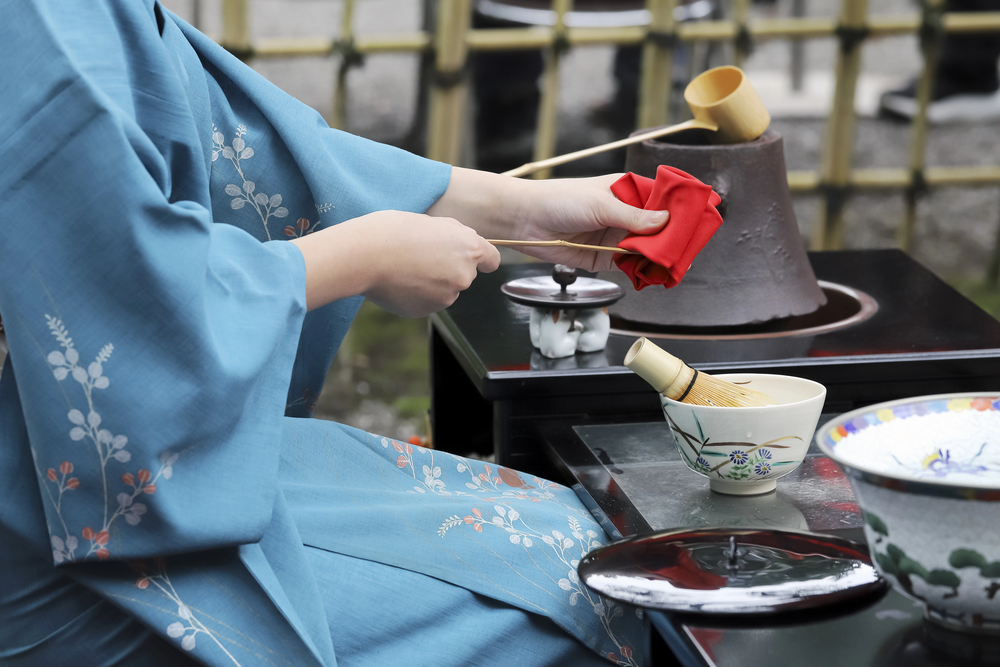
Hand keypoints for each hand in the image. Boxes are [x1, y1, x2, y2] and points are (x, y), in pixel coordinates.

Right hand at [291, 210, 499, 315]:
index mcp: (469, 248)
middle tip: (420, 256)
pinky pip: (426, 302)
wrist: (366, 254)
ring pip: (444, 290)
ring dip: (432, 283)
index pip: (491, 260)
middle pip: (464, 275)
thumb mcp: (433, 222)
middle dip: (449, 268)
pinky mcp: (427, 311)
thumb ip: (454, 237)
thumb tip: (461, 247)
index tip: (478, 262)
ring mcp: (446, 296)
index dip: (483, 260)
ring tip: (405, 267)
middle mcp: (464, 275)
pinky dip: (417, 295)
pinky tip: (399, 281)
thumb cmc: (394, 231)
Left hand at [427, 169, 668, 271]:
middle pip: (658, 229)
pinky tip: (654, 276)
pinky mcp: (603, 258)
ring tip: (676, 265)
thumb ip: (633, 217)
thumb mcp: (600, 204)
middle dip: (674, 239)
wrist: (524, 219)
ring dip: (659, 258)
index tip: (701, 218)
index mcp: (626, 191)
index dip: (681, 209)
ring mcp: (615, 237)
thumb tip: (666, 222)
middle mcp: (624, 214)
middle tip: (690, 249)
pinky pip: (628, 266)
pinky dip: (641, 272)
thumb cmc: (559, 199)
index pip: (663, 200)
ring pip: (646, 250)